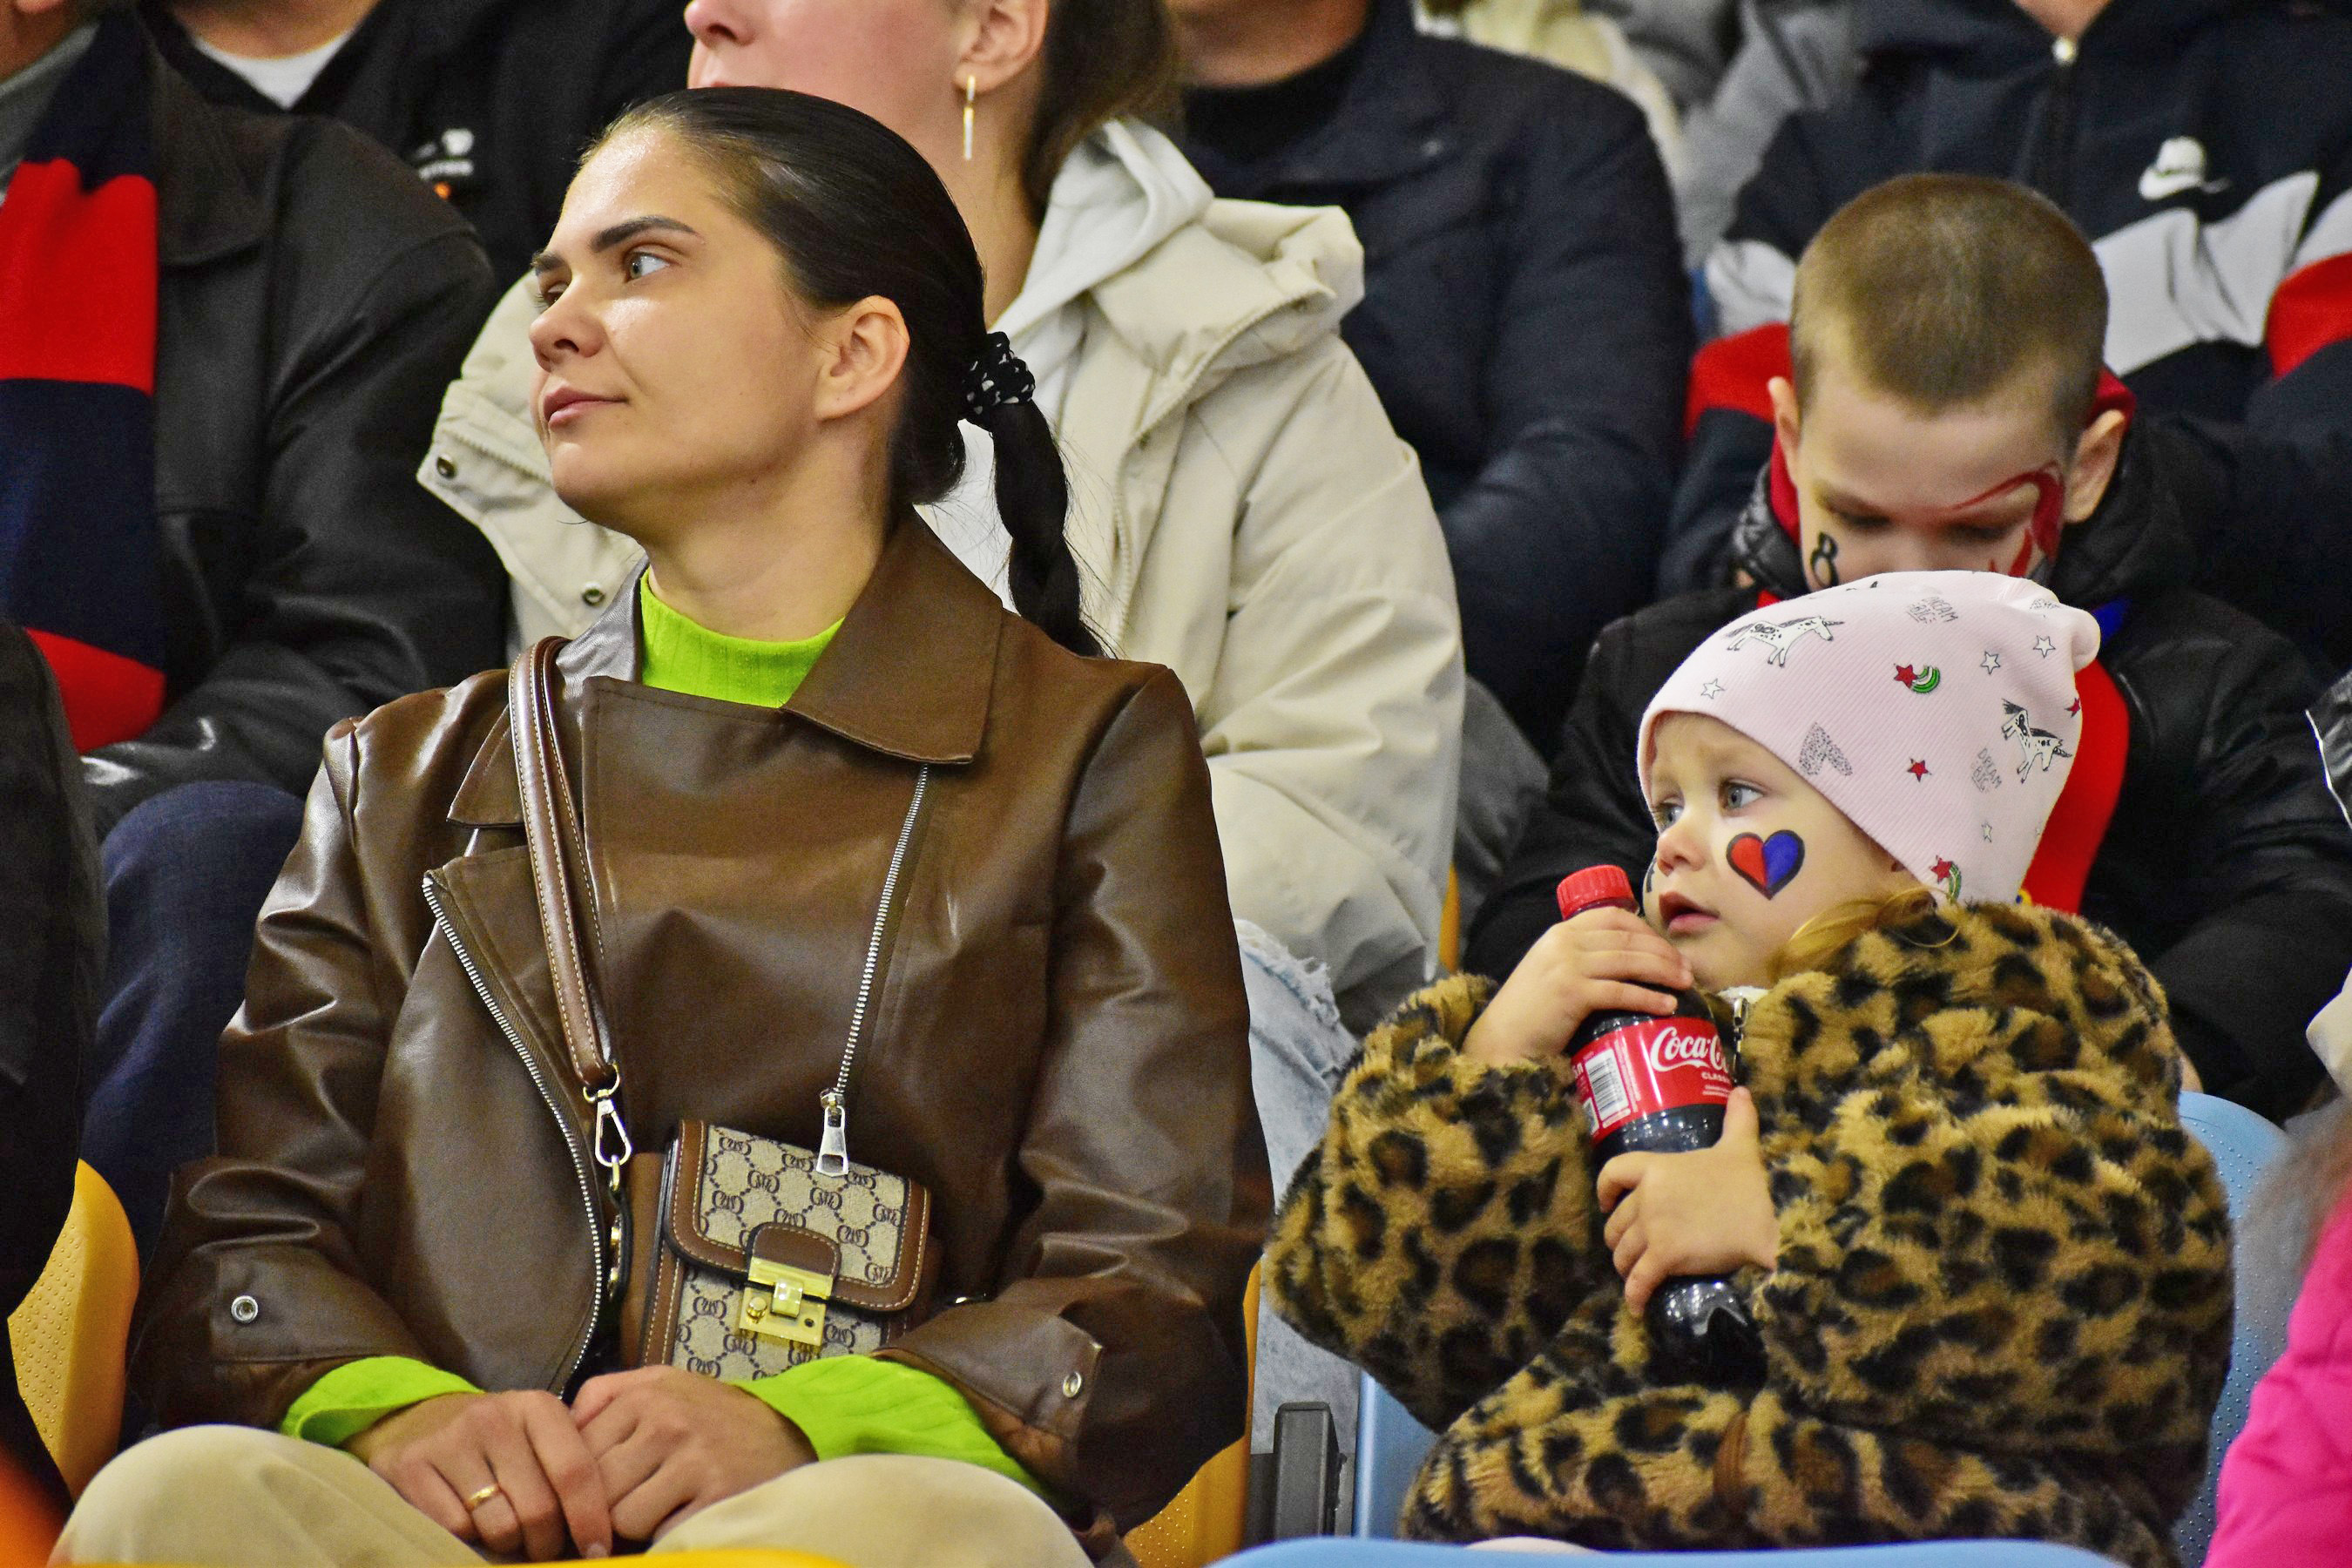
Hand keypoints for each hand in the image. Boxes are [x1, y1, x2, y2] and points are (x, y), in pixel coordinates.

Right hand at [347, 1391, 612, 1559]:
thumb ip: (570, 1468)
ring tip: (507, 1535)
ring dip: (508, 1545)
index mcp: (537, 1408)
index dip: (590, 1519)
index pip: (576, 1471)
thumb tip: (601, 1530)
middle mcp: (495, 1418)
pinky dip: (469, 1539)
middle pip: (538, 1509)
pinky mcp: (411, 1466)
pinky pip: (456, 1529)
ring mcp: (450, 1441)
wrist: (419, 1418)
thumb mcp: (538, 1436)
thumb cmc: (496, 1439)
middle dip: (547, 1543)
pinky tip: (471, 1526)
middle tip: (543, 1548)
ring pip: (499, 1526)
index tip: (598, 1551)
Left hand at [572, 1364, 816, 1542]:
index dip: (586, 1481)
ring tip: (657, 1510)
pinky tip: (681, 1518)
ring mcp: (693, 1461)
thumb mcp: (663, 1383)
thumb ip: (607, 1393)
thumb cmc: (712, 1415)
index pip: (580, 1454)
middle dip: (608, 1505)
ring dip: (635, 1525)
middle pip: (598, 1489)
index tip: (604, 1488)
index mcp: (646, 1395)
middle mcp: (667, 1423)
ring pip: (623, 1517)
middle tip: (631, 1504)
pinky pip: (659, 1534)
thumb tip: (561, 1423)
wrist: (786, 1436)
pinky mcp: (716, 1497)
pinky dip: (664, 1534)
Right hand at [1464, 907, 1691, 1064]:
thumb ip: (1579, 960)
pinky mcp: (1571, 992)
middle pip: (1627, 938)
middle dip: (1663, 952)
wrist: (1501, 1039)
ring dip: (1663, 971)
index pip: (1613, 917)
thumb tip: (1626, 965)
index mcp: (1560, 933)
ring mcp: (1567, 965)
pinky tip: (1667, 1006)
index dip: (1646, 930)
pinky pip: (1620, 991)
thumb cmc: (1530, 1013)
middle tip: (1687, 969)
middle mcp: (1564, 942)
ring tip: (1684, 983)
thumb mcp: (1551, 972)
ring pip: (1628, 960)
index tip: (1668, 948)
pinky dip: (1648, 997)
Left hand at [1596, 1088, 1777, 1313]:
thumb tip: (1741, 1091)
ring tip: (1634, 1275)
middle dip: (1619, 1239)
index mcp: (1657, 1167)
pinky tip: (1638, 1307)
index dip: (1604, 1189)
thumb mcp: (1741, 1148)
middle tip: (1630, 1248)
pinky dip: (1635, 1296)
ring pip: (1623, 1252)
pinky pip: (1638, 1281)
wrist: (1770, 1226)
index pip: (1612, 1172)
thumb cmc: (1751, 1188)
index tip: (1605, 1203)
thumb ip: (1737, 1120)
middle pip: (1615, 1222)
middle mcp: (1647, 1196)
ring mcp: (1653, 1228)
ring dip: (1625, 1266)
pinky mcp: (1664, 1257)